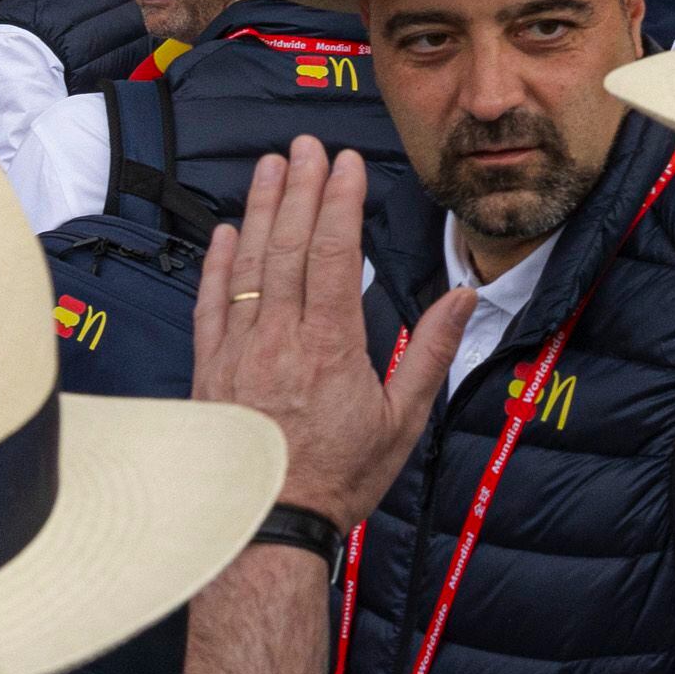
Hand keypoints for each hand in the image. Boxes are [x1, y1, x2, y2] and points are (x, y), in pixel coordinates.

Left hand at [192, 137, 468, 530]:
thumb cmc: (339, 478)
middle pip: (287, 246)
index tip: (346, 164)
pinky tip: (224, 232)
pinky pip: (211, 304)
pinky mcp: (210, 369)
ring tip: (269, 167)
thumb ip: (429, 352)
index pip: (333, 255)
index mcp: (331, 347)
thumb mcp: (404, 421)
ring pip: (248, 266)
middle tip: (305, 146)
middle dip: (298, 189)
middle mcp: (280, 339)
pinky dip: (217, 264)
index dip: (339, 202)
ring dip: (258, 210)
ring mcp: (239, 351)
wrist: (269, 528)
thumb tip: (464, 297)